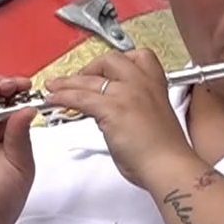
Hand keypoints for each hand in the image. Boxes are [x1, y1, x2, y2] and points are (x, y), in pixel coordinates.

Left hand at [43, 50, 193, 188]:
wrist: (169, 166)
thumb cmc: (165, 153)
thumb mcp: (153, 121)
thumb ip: (134, 111)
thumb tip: (115, 115)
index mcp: (156, 85)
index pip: (138, 56)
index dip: (117, 62)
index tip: (104, 71)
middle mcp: (142, 83)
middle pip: (110, 60)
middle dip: (90, 68)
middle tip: (78, 79)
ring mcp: (127, 94)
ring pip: (89, 80)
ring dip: (67, 83)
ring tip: (53, 87)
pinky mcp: (112, 108)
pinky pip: (80, 97)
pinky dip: (62, 97)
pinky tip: (54, 100)